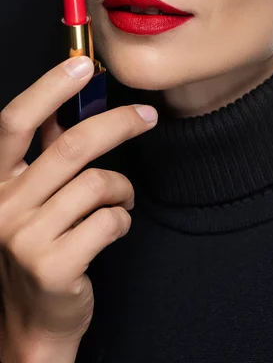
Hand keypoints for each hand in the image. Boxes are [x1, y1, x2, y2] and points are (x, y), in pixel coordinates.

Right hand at [0, 56, 157, 354]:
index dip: (48, 88)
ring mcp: (24, 238)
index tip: (82, 65)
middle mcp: (1, 205)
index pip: (14, 122)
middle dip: (118, 124)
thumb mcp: (30, 199)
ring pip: (97, 184)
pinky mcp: (53, 265)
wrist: (33, 321)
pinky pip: (110, 220)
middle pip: (69, 147)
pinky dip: (123, 219)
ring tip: (120, 200)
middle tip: (146, 117)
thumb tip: (69, 107)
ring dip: (122, 188)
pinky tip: (112, 229)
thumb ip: (44, 156)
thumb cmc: (38, 249)